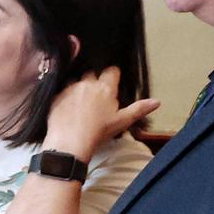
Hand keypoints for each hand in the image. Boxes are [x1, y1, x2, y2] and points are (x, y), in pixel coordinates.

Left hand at [43, 67, 161, 157]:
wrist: (70, 142)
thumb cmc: (98, 132)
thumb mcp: (122, 121)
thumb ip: (139, 109)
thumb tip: (156, 102)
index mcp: (105, 87)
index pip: (112, 72)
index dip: (113, 76)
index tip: (112, 84)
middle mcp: (88, 83)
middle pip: (93, 75)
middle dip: (96, 83)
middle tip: (98, 99)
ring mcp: (70, 89)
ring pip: (77, 82)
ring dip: (80, 89)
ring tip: (82, 106)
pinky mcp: (57, 97)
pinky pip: (63, 92)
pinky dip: (67, 98)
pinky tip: (69, 110)